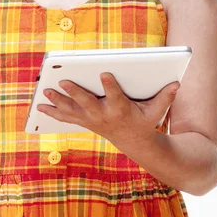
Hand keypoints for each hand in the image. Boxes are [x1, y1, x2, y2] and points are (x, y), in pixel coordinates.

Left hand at [37, 72, 179, 146]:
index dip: (110, 85)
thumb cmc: (145, 122)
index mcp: (121, 110)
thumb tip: (177, 83)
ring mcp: (92, 120)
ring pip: (72, 111)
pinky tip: (39, 106)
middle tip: (63, 80)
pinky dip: (53, 112)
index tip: (104, 72)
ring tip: (45, 91)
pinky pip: (66, 117)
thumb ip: (165, 96)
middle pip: (87, 103)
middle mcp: (104, 116)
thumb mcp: (158, 111)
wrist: (135, 144)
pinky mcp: (85, 122)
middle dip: (75, 92)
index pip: (115, 96)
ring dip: (57, 102)